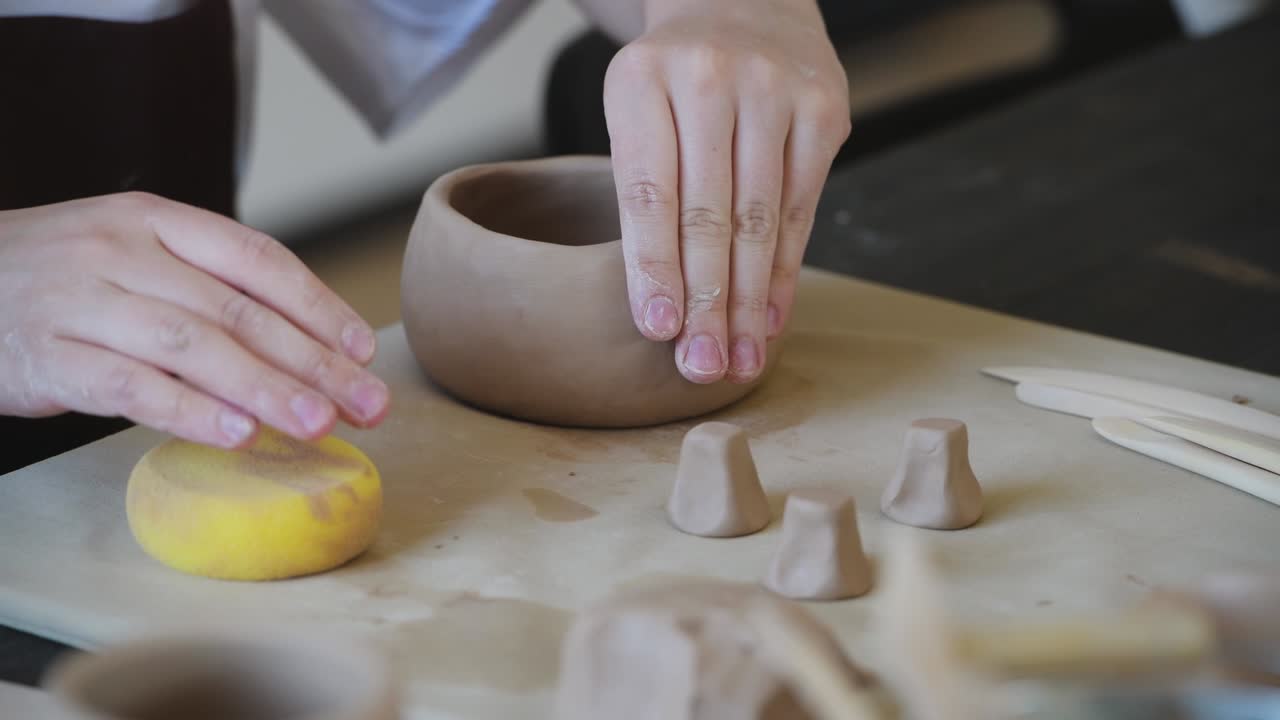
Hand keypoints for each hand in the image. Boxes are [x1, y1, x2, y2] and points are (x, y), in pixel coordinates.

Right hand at [0, 193, 389, 447]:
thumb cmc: (63, 278)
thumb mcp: (132, 255)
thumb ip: (206, 286)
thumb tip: (305, 345)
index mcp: (157, 222)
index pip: (258, 259)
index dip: (318, 306)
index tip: (362, 350)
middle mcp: (125, 253)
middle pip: (239, 310)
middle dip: (313, 361)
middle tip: (368, 403)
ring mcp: (84, 302)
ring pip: (193, 346)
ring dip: (265, 389)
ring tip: (320, 424)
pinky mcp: (50, 356)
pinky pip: (130, 387)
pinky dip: (189, 411)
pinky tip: (237, 435)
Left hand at [604, 0, 849, 383]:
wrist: (744, 5)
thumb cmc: (678, 82)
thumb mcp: (638, 113)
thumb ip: (644, 192)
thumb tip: (662, 311)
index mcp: (642, 80)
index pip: (648, 190)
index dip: (654, 266)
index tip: (658, 330)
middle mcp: (709, 78)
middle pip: (708, 213)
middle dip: (706, 302)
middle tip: (700, 366)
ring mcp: (774, 89)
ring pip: (760, 219)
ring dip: (748, 302)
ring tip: (735, 361)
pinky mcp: (824, 108)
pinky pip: (803, 207)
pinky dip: (785, 272)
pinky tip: (770, 320)